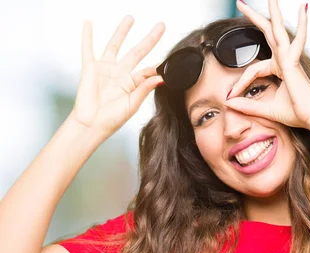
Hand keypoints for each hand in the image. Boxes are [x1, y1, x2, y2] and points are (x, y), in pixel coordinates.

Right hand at [68, 16, 164, 138]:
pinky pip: (88, 49)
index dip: (158, 65)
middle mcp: (121, 74)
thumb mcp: (132, 104)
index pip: (148, 70)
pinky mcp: (91, 69)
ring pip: (115, 45)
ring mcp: (106, 69)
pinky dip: (87, 36)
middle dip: (150, 39)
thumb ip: (144, 89)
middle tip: (161, 26)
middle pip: (138, 51)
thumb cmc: (112, 119)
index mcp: (132, 84)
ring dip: (122, 31)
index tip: (169, 60)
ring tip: (131, 18)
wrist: (92, 125)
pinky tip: (88, 23)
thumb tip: (161, 77)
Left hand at [224, 0, 309, 129]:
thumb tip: (230, 104)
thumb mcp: (266, 110)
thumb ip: (248, 106)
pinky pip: (294, 40)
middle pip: (267, 34)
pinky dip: (302, 25)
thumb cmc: (298, 114)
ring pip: (278, 30)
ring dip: (273, 12)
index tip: (231, 95)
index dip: (241, 82)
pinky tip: (303, 8)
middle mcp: (285, 60)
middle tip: (240, 3)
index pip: (254, 69)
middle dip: (254, 18)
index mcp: (281, 70)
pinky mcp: (293, 62)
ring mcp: (290, 59)